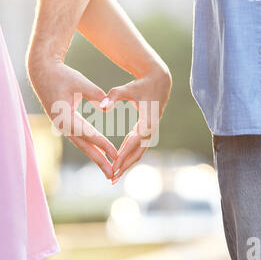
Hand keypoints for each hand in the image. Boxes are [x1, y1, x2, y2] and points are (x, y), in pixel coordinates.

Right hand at [30, 61, 117, 178]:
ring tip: (108, 169)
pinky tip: (98, 153)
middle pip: (84, 146)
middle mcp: (62, 125)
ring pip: (81, 144)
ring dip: (95, 156)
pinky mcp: (63, 123)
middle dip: (99, 160)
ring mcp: (61, 126)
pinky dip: (89, 147)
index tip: (116, 154)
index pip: (89, 134)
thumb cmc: (62, 75)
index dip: (103, 144)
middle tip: (112, 175)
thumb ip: (95, 94)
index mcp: (65, 117)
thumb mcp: (80, 82)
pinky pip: (78, 138)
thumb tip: (107, 108)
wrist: (42, 71)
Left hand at [102, 67, 171, 183]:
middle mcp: (152, 129)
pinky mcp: (147, 130)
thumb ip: (113, 96)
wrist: (158, 81)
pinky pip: (138, 146)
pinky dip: (128, 155)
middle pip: (139, 152)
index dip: (124, 153)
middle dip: (125, 166)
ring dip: (127, 164)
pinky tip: (118, 162)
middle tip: (112, 178)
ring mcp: (151, 131)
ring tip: (114, 176)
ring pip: (139, 152)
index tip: (114, 164)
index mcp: (148, 121)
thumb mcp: (126, 89)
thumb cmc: (140, 84)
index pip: (135, 141)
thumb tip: (102, 107)